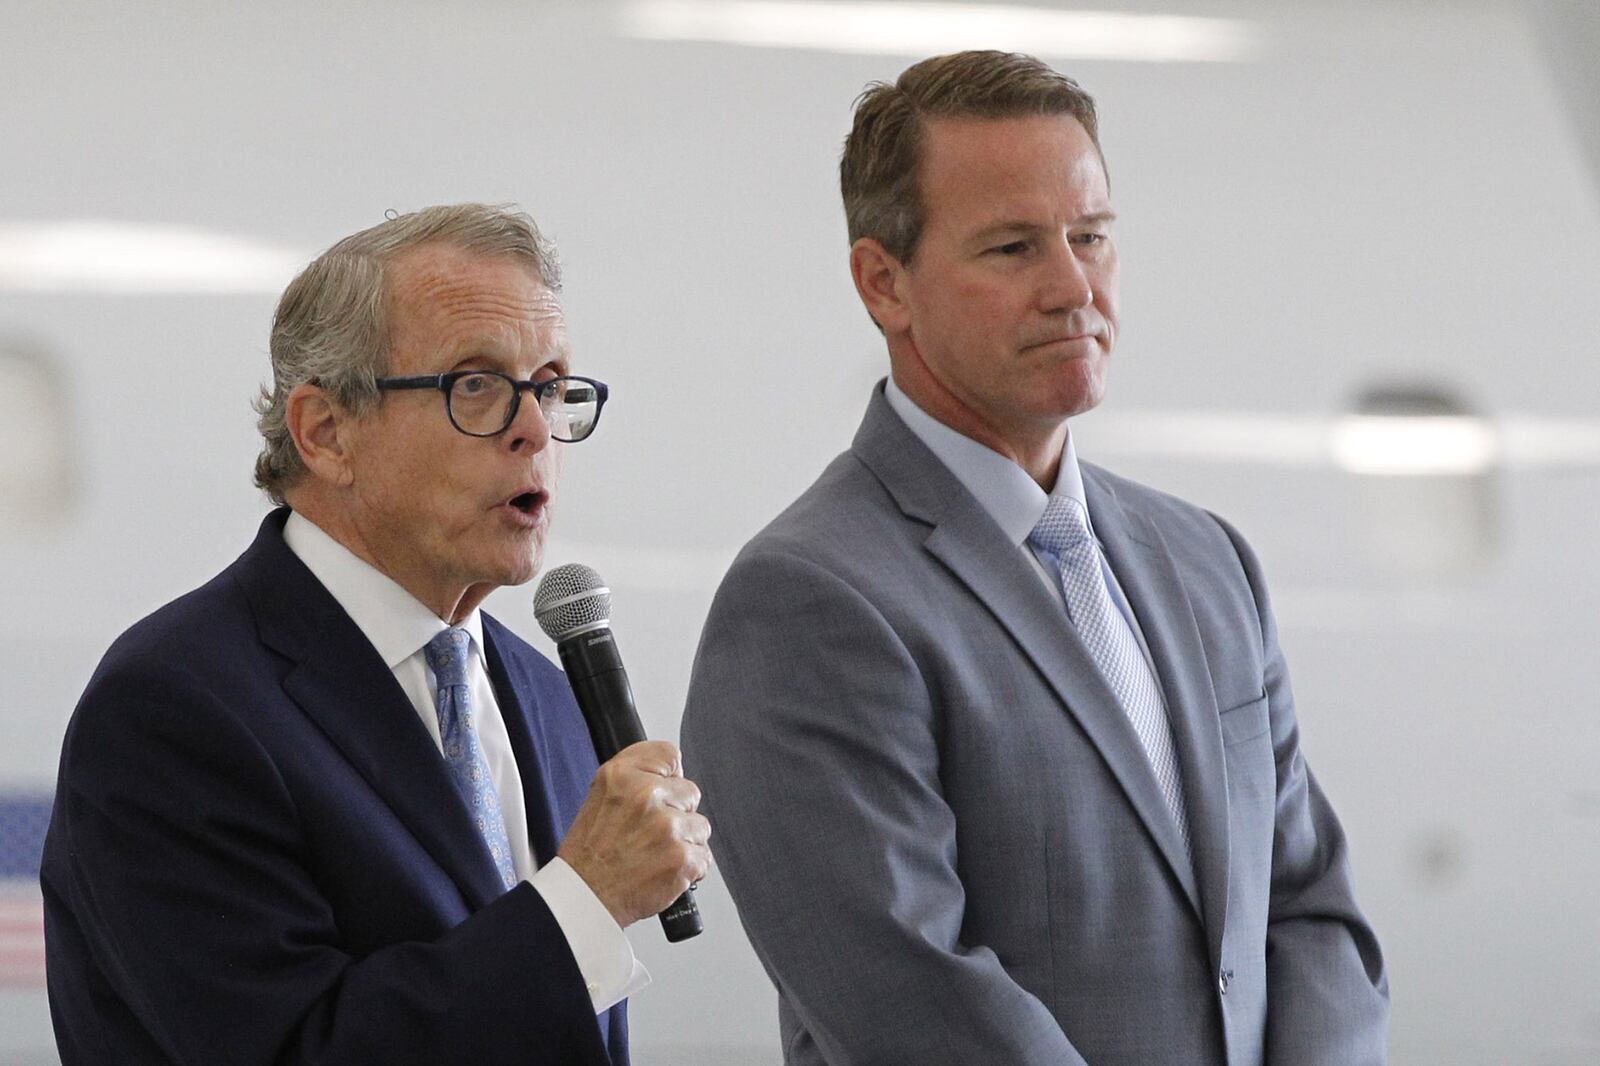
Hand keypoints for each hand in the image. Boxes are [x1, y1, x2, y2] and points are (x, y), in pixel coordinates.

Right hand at [558, 740, 712, 927]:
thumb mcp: (600, 795)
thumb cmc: (590, 854)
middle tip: (649, 833)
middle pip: (690, 792)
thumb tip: (673, 771)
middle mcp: (646, 796)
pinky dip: (688, 867)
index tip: (661, 792)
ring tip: (654, 854)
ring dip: (684, 841)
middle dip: (676, 812)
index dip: (668, 777)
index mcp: (622, 776)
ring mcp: (667, 827)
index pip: (669, 755)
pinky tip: (662, 869)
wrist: (585, 897)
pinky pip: (704, 855)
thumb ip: (636, 775)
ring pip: (699, 826)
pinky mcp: (683, 858)